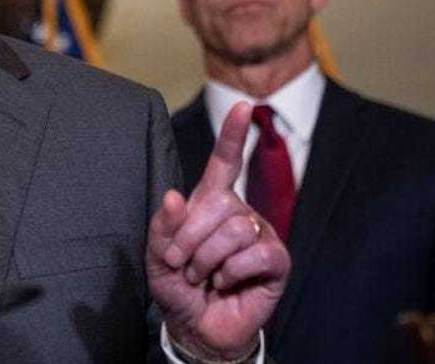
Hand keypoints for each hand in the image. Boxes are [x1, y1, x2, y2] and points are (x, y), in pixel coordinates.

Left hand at [147, 101, 289, 360]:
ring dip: (208, 260)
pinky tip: (227, 283)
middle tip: (181, 264)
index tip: (244, 106)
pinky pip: (255, 254)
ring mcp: (260, 235)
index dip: (234, 135)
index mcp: (210, 203)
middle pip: (220, 204)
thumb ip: (163, 227)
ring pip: (235, 230)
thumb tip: (174, 196)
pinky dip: (232, 273)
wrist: (197, 327)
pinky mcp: (276, 261)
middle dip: (190, 238)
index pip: (225, 163)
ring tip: (203, 276)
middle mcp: (239, 213)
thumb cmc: (178, 286)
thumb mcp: (158, 257)